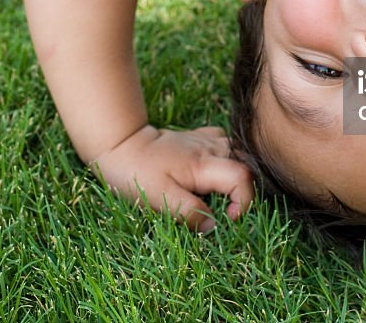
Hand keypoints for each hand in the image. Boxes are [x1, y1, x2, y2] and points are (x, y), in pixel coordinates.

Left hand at [91, 125, 253, 231]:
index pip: (242, 177)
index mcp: (203, 163)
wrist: (120, 144)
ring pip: (236, 154)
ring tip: (219, 195)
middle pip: (245, 165)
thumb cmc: (136, 173)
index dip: (245, 201)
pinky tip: (213, 173)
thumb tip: (213, 226)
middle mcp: (209, 148)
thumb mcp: (159, 198)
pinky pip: (223, 145)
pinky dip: (225, 160)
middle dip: (243, 191)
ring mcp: (205, 140)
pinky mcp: (198, 138)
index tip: (229, 218)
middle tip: (225, 210)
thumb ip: (189, 212)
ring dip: (235, 175)